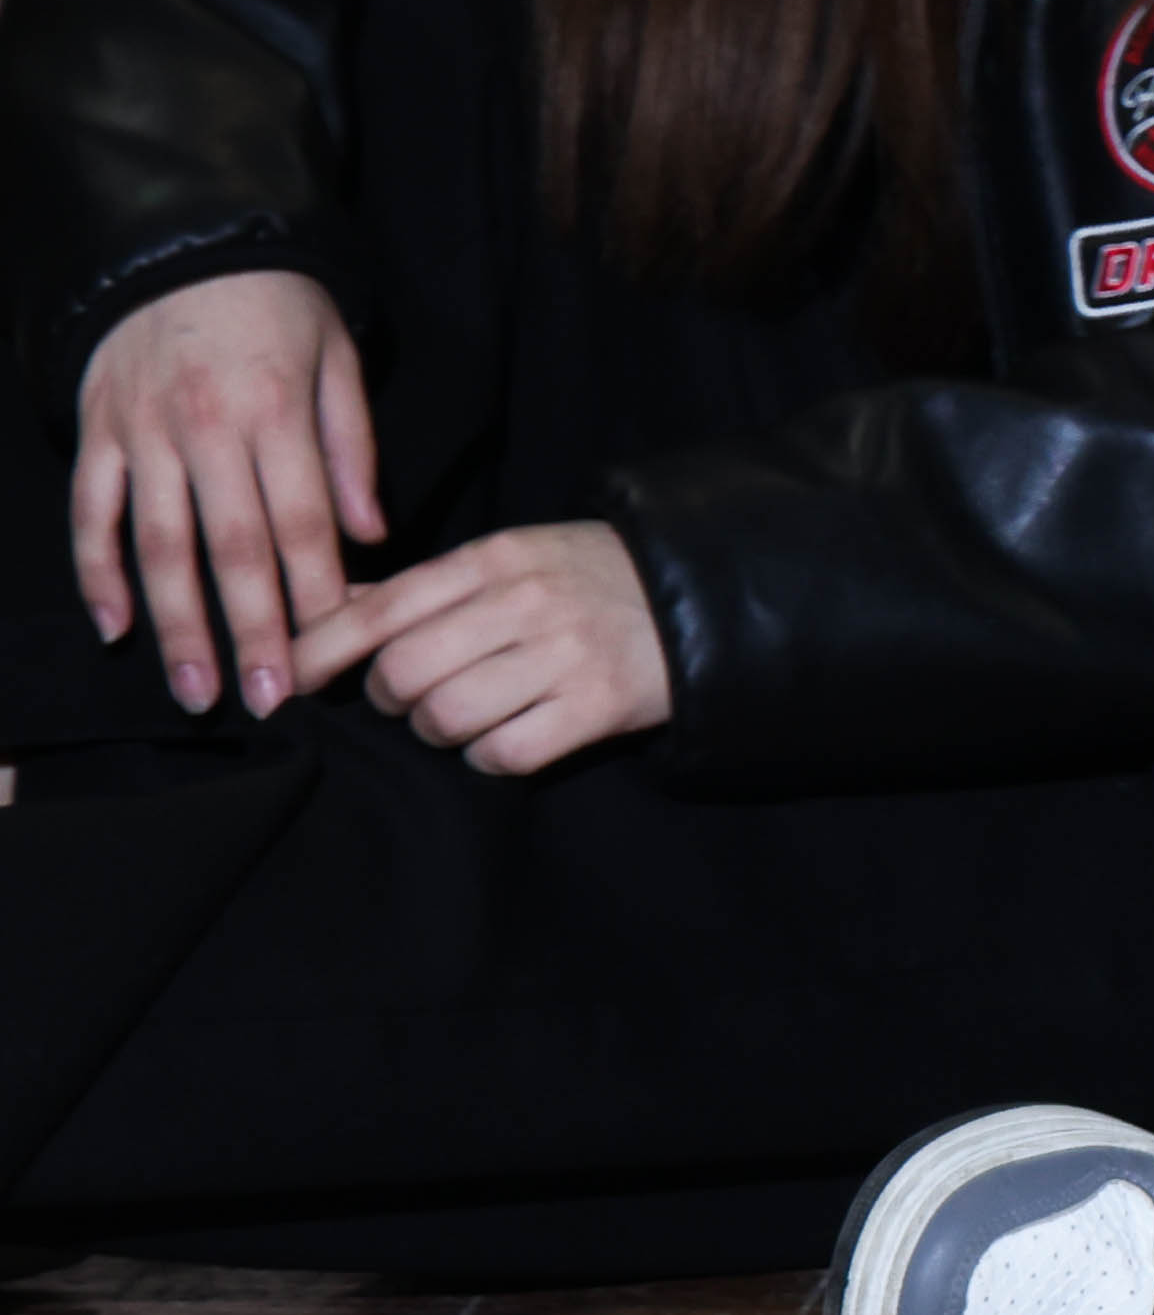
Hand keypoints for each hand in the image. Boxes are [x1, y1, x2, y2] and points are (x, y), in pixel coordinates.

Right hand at [70, 271, 379, 719]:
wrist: (182, 244)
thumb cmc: (277, 307)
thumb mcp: (336, 357)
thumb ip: (352, 447)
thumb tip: (371, 534)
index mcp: (275, 415)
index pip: (300, 524)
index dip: (314, 595)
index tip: (330, 657)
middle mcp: (206, 432)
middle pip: (231, 549)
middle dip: (251, 631)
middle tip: (266, 699)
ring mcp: (143, 437)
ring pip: (158, 546)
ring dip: (176, 625)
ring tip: (197, 689)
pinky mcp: (97, 435)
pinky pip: (94, 515)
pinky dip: (99, 574)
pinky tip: (116, 629)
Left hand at [283, 524, 673, 776]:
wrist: (701, 598)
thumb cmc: (588, 579)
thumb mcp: (510, 559)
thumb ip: (422, 588)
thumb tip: (324, 615)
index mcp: (498, 557)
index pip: (382, 607)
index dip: (321, 650)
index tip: (291, 680)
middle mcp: (526, 603)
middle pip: (402, 672)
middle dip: (389, 698)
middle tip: (411, 696)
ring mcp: (564, 655)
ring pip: (446, 717)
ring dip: (437, 731)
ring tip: (463, 717)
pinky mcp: (597, 707)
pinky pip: (503, 754)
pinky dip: (488, 757)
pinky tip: (504, 738)